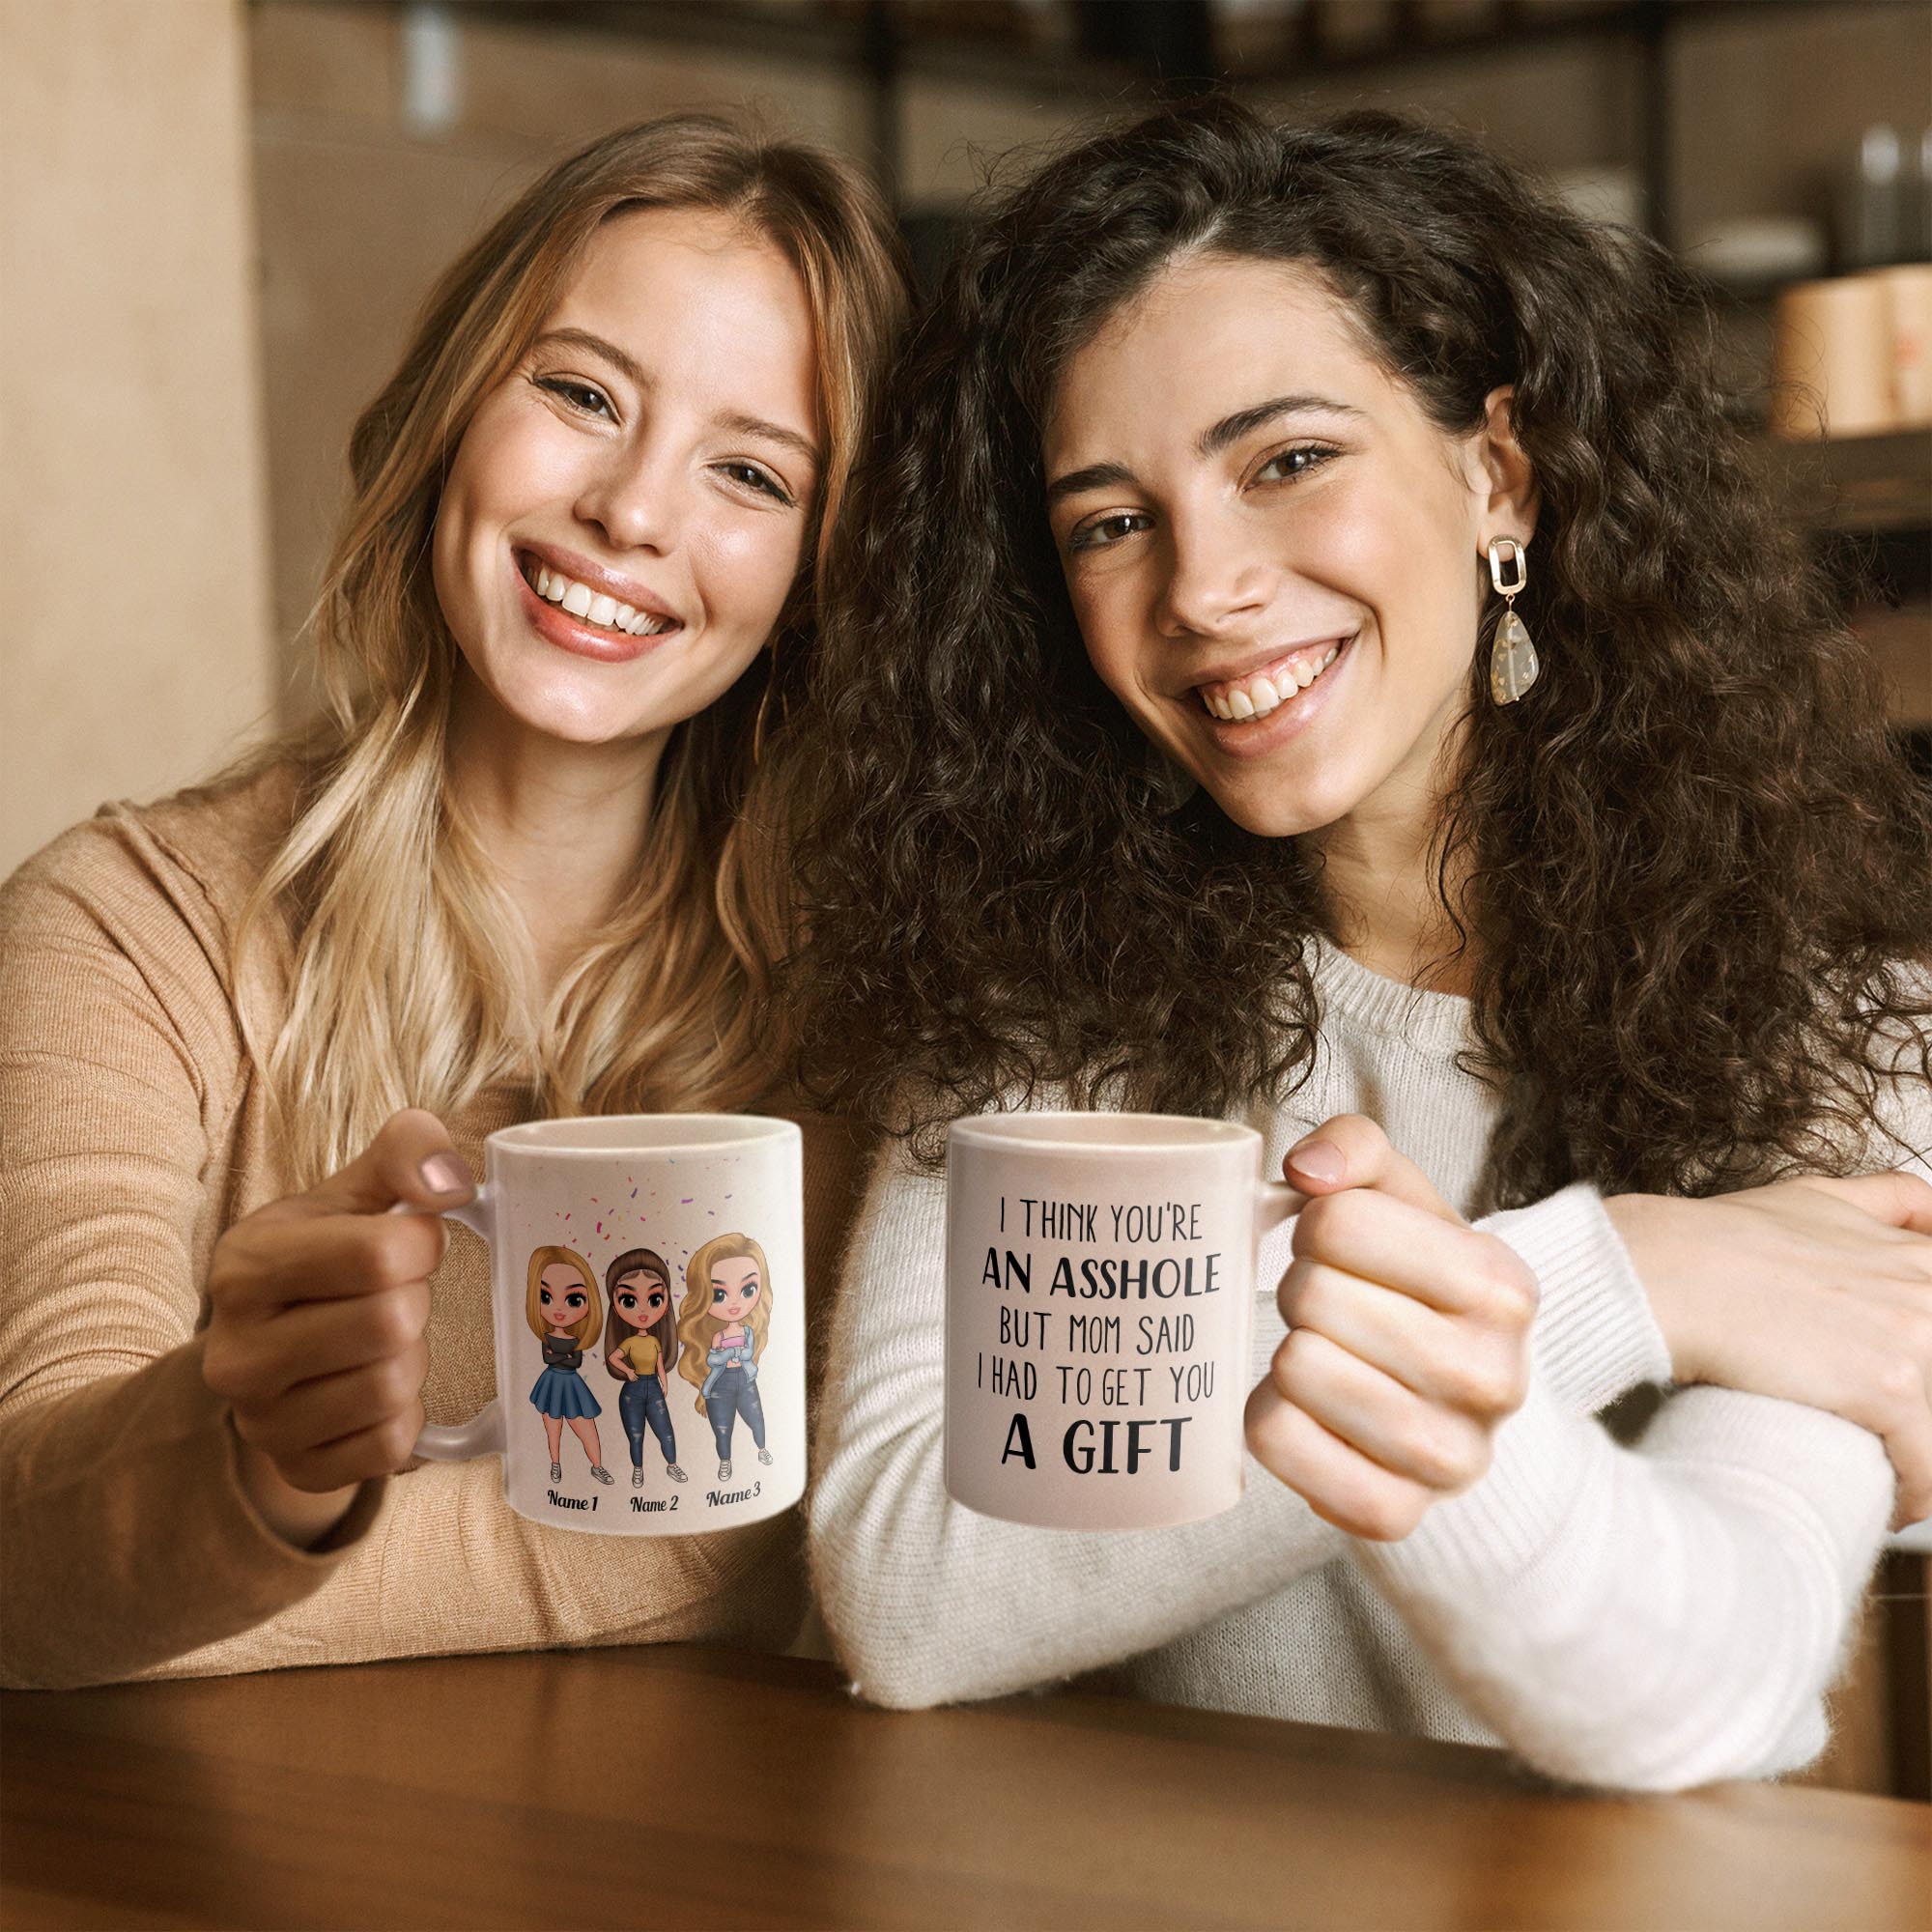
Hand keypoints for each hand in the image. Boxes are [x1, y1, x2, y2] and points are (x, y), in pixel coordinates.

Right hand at [201, 1109, 473, 1543]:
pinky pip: (391, 1447)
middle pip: (390, 1323)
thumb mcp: (355, 1191)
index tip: (412, 1243)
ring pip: (393, 1388)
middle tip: (396, 1296)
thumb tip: (451, 1182)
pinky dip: (407, 1416)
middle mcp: (236, 1351)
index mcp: (245, 1265)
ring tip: (385, 1341)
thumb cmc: (327, 1256)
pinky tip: (379, 1389)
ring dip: (413, 1359)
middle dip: (415, 1302)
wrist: (276, 1346)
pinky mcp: (296, 1468)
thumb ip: (406, 1152)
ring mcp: (260, 1421)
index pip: (377, 1254)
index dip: (421, 1244)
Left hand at [1245, 1116, 1537, 1540]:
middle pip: (1310, 1296)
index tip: (1338, 1247)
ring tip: (1323, 1353)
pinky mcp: (1395, 1514)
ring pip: (1294, 1370)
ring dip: (1285, 1352)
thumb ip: (1356, 1147)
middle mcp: (1493, 1377)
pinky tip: (1304, 1409)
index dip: (1315, 1226)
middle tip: (1327, 1305)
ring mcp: (1451, 1458)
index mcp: (1502, 1285)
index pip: (1336, 1222)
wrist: (1456, 1399)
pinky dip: (1268, 1419)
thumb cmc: (1412, 1282)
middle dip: (1300, 1289)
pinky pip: (1277, 1443)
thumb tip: (1307, 1169)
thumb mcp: (1402, 1198)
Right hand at [1606, 1173, 1931, 1526]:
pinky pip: (1930, 1468)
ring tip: (1888, 1478)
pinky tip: (1888, 1502)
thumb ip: (1885, 1200)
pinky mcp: (1892, 1387)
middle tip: (1886, 1433)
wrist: (1669, 1271)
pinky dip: (1914, 1496)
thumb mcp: (1814, 1198)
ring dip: (1922, 1461)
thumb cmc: (1721, 1239)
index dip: (1922, 1364)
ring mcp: (1917, 1338)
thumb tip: (1928, 1207)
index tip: (1902, 1390)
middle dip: (1921, 1412)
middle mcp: (1929, 1292)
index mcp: (1919, 1256)